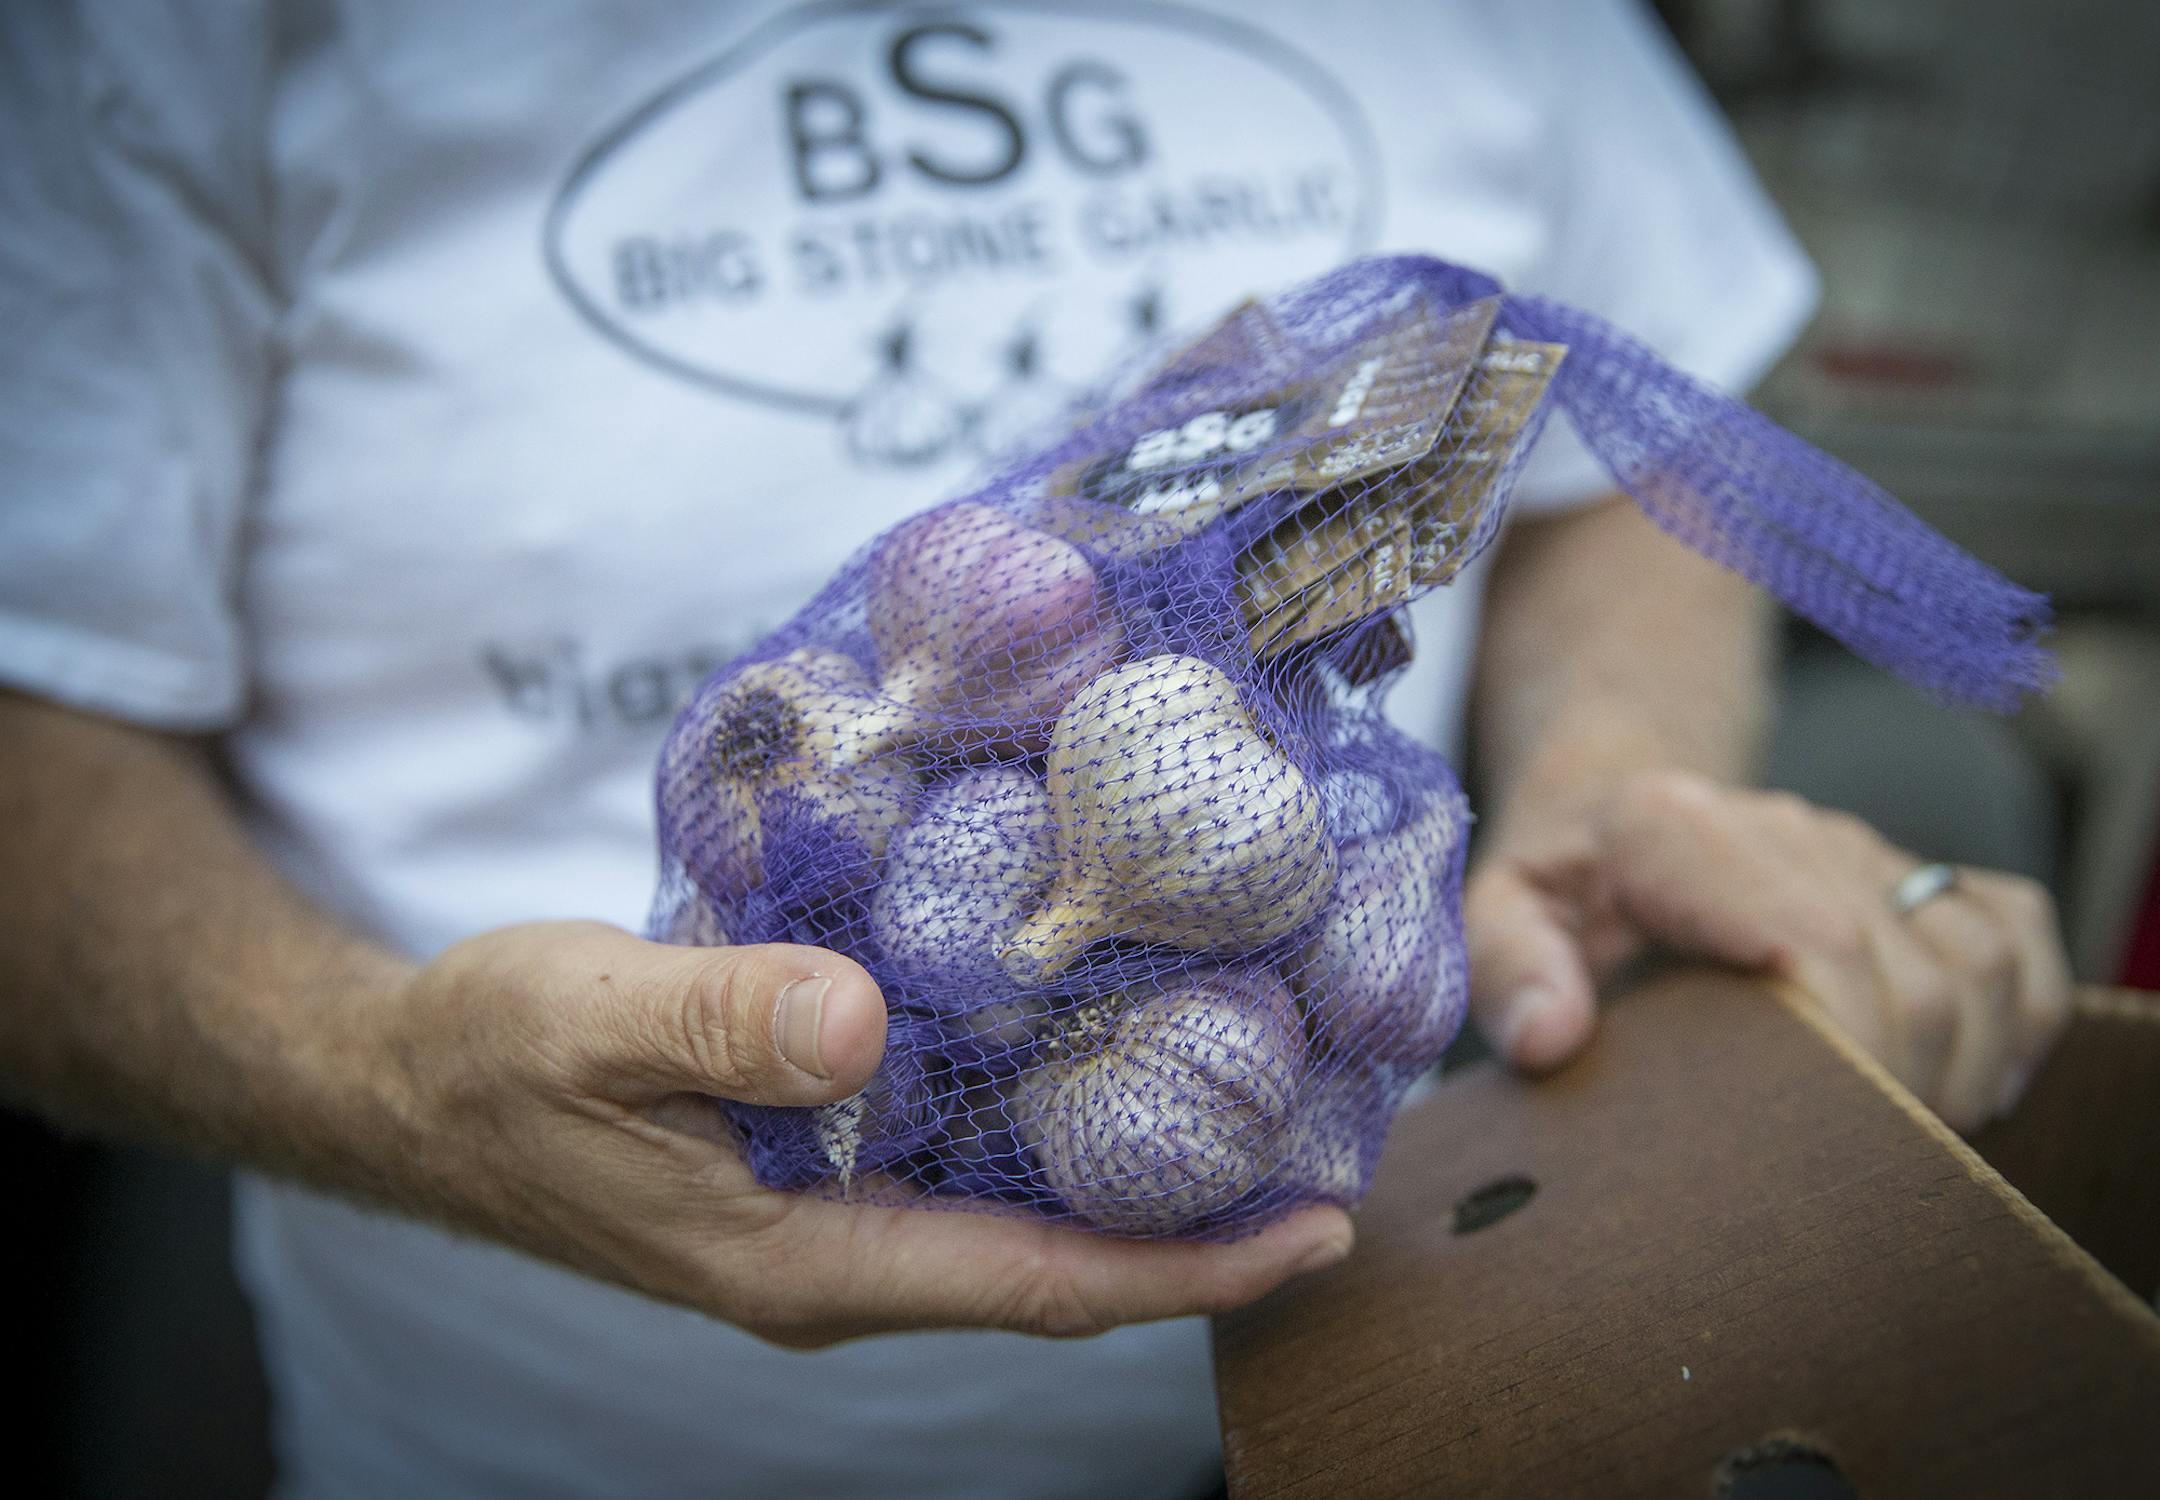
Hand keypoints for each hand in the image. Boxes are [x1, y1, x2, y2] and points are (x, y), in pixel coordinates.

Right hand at [362, 921, 1351, 1347]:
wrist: (410, 1084)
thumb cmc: (487, 1058)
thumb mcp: (585, 1020)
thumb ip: (716, 1021)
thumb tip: (857, 1023)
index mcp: (800, 1262)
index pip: (1033, 1291)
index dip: (1184, 1270)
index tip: (1315, 1231)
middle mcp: (836, 1258)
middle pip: (1055, 1267)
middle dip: (1195, 1228)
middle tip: (1330, 1152)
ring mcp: (827, 1217)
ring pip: (1017, 1217)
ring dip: (1134, 1175)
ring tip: (1256, 1100)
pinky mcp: (812, 1164)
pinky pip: (965, 1162)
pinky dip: (1051, 1124)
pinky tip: (1099, 1048)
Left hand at [1463, 770, 2072, 1130]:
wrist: (1606, 802)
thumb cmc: (1554, 884)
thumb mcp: (1495, 916)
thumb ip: (1508, 972)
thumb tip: (1550, 1040)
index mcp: (1671, 832)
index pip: (1810, 939)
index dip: (1845, 1046)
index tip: (1830, 1142)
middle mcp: (1784, 826)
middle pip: (1908, 970)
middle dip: (1905, 1089)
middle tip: (1862, 1177)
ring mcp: (1858, 845)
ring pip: (1975, 954)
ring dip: (1969, 1064)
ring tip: (1910, 1143)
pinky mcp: (1908, 867)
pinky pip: (2011, 927)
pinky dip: (2020, 1010)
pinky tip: (1976, 1084)